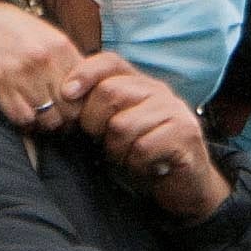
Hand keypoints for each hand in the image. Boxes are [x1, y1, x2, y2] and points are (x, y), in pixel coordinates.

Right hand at [0, 0, 84, 132]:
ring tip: (43, 119)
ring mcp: (20, 72)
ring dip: (46, 124)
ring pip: (46, 118)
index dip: (81, 109)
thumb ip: (72, 65)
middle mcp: (43, 60)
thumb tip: (89, 96)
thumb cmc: (24, 32)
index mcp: (62, 48)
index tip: (74, 111)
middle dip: (66, 121)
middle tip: (60, 120)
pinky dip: (26, 123)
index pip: (84, 94)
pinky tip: (26, 115)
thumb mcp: (54, 39)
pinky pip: (21, 117)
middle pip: (68, 111)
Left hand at [75, 52, 230, 220]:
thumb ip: (96, 109)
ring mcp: (175, 111)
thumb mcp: (114, 128)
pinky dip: (136, 165)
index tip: (66, 94)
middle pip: (110, 92)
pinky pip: (142, 148)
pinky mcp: (186, 134)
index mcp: (139, 84)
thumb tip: (64, 96)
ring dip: (117, 151)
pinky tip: (147, 168)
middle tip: (104, 143)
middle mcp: (159, 91)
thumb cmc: (143, 158)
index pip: (109, 62)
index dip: (84, 73)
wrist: (184, 187)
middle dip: (94, 124)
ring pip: (122, 125)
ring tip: (129, 158)